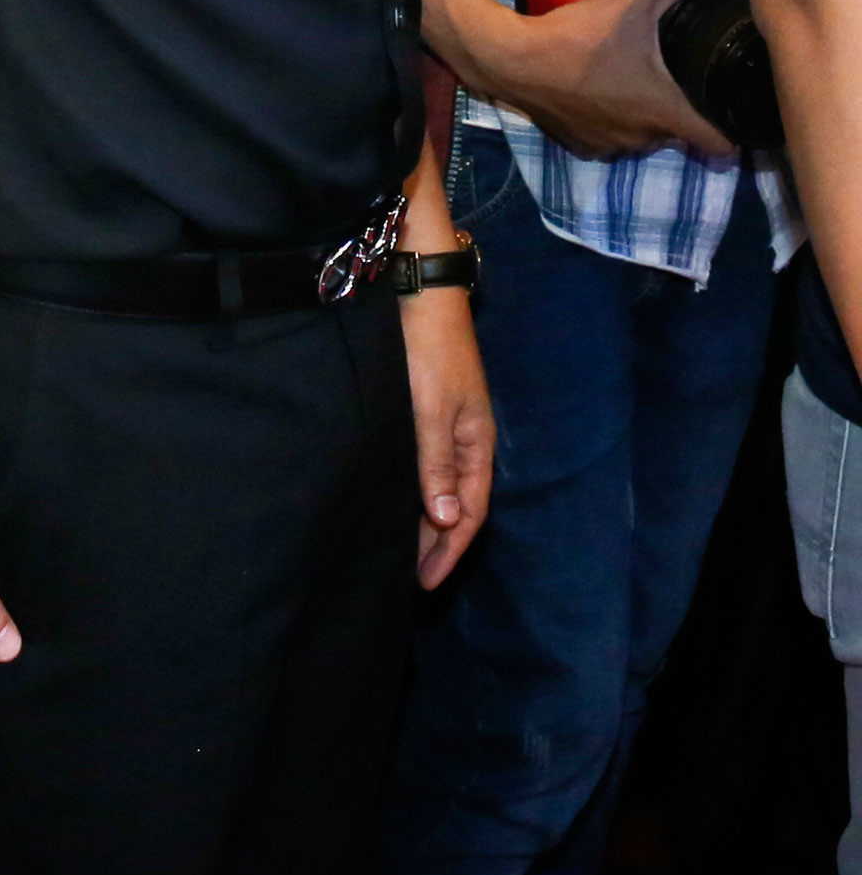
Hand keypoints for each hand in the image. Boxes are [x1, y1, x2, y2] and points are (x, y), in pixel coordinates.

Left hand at [401, 288, 492, 588]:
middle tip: (409, 577)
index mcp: (477, 443)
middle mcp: (466, 438)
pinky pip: (426, 464)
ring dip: (425, 519)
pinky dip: (416, 490)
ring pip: (440, 486)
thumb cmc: (427, 350)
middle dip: (437, 543)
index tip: (425, 583)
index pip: (470, 513)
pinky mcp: (427, 408)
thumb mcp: (431, 410)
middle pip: (457, 504)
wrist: (419, 290)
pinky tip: (397, 499)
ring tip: (401, 550)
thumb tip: (448, 520)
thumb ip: (437, 464)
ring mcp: (448, 423)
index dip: (449, 550)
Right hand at [488, 0, 736, 161]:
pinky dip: (611, 122)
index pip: (719, 145)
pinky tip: (600, 92)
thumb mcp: (633, 4)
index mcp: (666, 111)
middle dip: (681, 110)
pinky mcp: (582, 145)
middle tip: (677, 77)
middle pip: (679, 134)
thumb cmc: (580, 37)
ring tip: (635, 81)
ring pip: (643, 136)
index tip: (736, 116)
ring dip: (644, 116)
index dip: (733, 134)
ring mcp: (611, 146)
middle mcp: (644, 138)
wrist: (514, 60)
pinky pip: (610, 139)